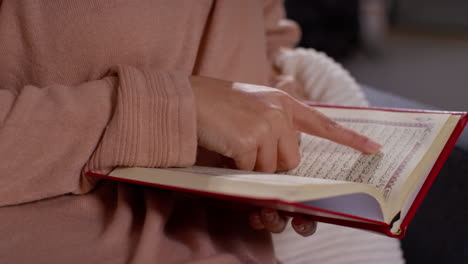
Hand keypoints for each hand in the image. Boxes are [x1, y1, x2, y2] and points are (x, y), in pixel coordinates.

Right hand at [190, 76, 380, 236]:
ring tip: (233, 144)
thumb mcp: (254, 107)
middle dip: (272, 163)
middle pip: (292, 159)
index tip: (372, 149)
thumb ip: (276, 126)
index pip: (323, 123)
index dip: (349, 138)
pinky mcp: (250, 140)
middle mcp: (280, 112)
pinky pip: (251, 170)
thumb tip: (286, 161)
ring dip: (252, 166)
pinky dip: (238, 166)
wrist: (189, 99)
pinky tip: (226, 148)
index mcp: (284, 102)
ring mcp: (266, 125)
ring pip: (271, 168)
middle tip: (249, 148)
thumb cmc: (218, 106)